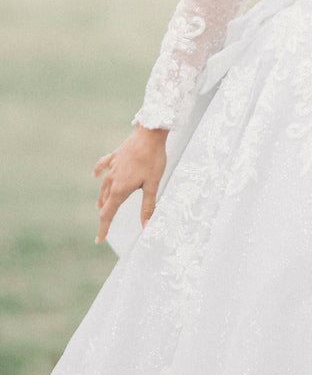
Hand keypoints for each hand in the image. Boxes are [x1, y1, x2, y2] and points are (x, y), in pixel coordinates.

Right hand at [93, 124, 167, 243]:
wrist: (149, 134)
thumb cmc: (153, 159)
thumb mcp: (152, 185)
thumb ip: (148, 206)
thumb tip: (145, 226)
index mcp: (121, 189)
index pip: (108, 213)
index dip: (104, 228)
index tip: (98, 240)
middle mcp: (113, 179)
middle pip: (105, 201)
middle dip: (104, 214)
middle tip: (103, 227)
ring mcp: (113, 167)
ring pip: (104, 186)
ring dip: (102, 197)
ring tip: (99, 205)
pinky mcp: (115, 157)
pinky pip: (103, 166)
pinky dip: (99, 172)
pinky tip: (95, 175)